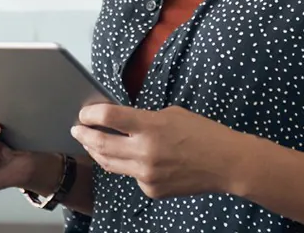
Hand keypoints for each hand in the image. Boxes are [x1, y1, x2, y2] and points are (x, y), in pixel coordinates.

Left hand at [71, 104, 249, 198]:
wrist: (226, 164)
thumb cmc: (202, 133)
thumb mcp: (171, 114)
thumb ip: (143, 118)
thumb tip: (117, 120)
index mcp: (150, 126)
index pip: (108, 117)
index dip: (90, 114)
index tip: (84, 114)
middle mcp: (144, 152)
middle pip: (100, 144)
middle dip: (84, 135)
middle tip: (77, 130)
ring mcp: (146, 174)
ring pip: (109, 163)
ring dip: (97, 152)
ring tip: (92, 144)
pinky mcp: (151, 189)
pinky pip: (131, 175)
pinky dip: (128, 166)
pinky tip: (135, 159)